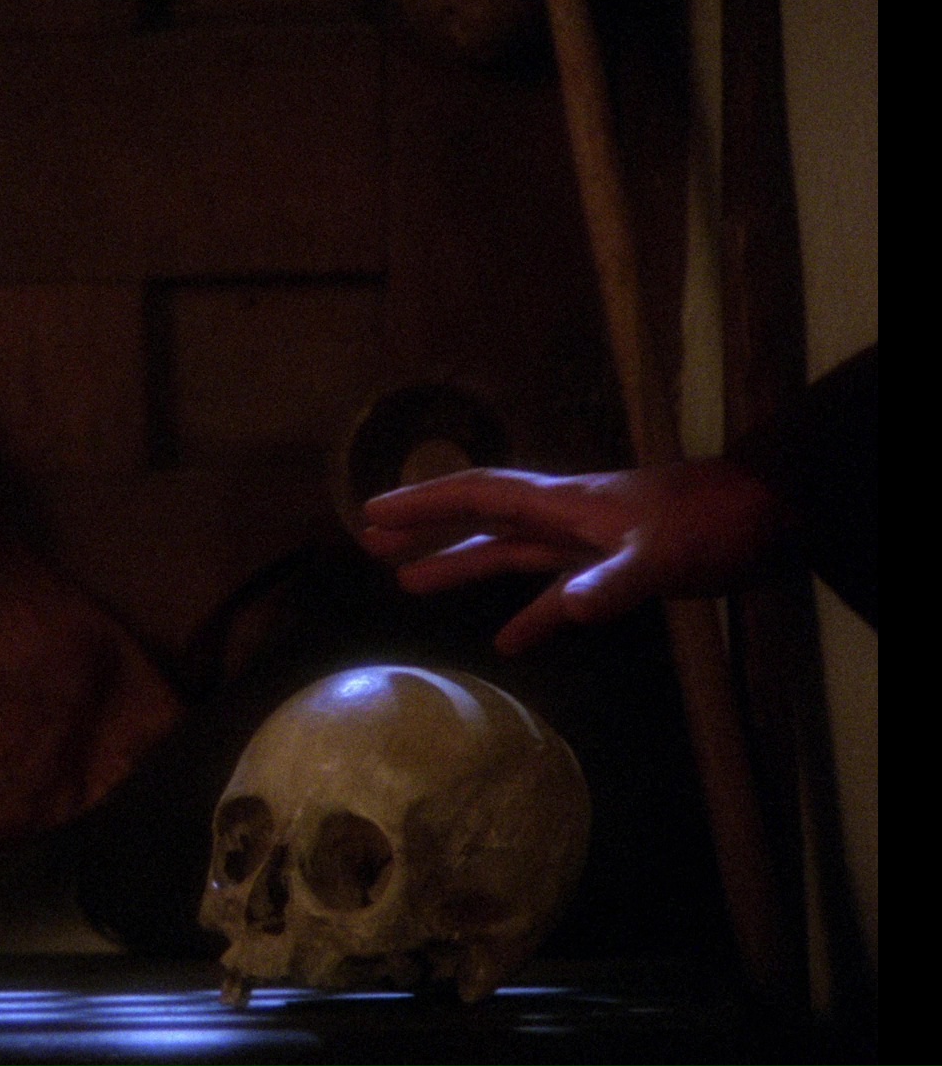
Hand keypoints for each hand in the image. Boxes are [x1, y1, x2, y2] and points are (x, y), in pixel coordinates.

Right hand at [359, 462, 780, 653]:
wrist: (770, 518)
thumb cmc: (711, 524)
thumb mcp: (657, 557)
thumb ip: (607, 583)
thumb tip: (562, 614)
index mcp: (561, 504)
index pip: (477, 496)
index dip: (422, 503)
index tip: (372, 513)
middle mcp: (563, 518)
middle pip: (479, 520)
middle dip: (425, 528)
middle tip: (369, 542)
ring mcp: (587, 544)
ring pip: (508, 552)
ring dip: (461, 566)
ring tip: (407, 583)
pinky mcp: (614, 569)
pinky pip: (555, 591)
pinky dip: (530, 614)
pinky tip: (508, 643)